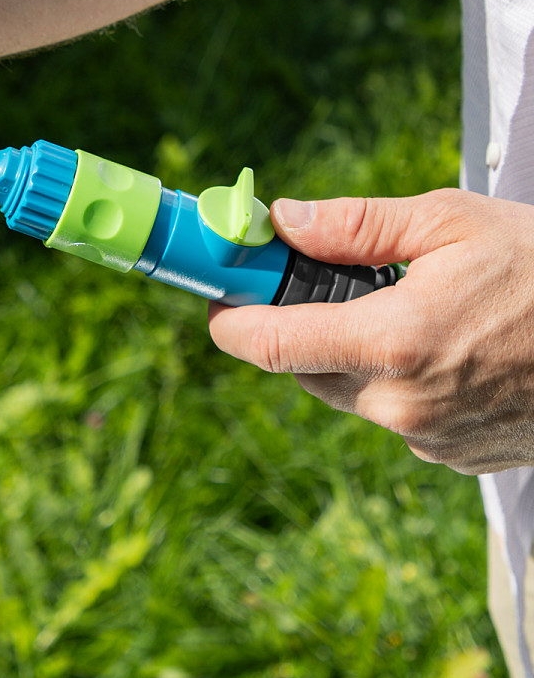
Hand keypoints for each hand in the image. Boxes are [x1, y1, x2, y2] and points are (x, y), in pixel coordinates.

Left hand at [208, 188, 533, 473]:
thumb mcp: (449, 223)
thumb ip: (353, 225)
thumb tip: (281, 219)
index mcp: (394, 344)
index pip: (271, 346)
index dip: (230, 321)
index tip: (217, 297)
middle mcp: (404, 407)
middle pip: (306, 369)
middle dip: (300, 327)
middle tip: (313, 282)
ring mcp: (433, 441)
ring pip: (352, 395)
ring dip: (353, 354)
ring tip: (403, 306)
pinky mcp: (460, 458)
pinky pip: (398, 417)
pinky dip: (399, 382)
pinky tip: (444, 346)